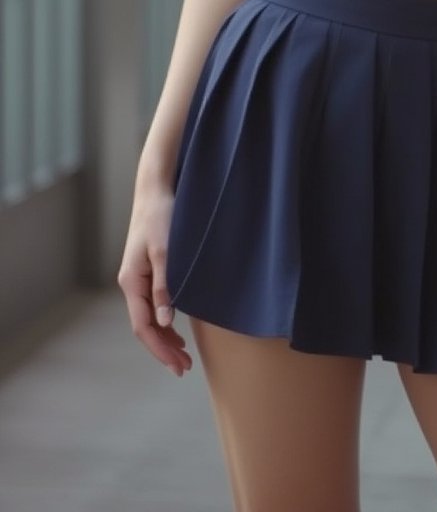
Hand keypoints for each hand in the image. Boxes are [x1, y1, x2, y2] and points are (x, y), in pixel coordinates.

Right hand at [116, 183, 192, 378]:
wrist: (156, 189)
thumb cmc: (162, 217)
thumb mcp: (166, 252)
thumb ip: (165, 287)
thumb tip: (166, 323)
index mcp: (131, 282)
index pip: (143, 327)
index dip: (160, 350)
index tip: (178, 366)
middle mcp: (131, 283)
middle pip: (144, 326)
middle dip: (163, 349)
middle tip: (185, 368)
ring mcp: (138, 278)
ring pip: (149, 317)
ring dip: (164, 338)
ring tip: (183, 356)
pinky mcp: (147, 270)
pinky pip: (153, 305)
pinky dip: (164, 322)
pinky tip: (177, 329)